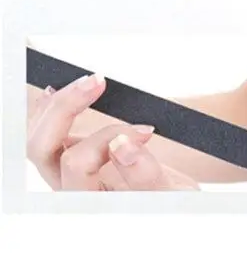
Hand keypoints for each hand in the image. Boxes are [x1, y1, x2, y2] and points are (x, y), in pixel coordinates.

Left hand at [27, 74, 199, 190]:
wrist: (164, 205)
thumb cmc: (164, 200)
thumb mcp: (168, 194)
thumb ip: (144, 175)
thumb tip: (123, 143)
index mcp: (89, 201)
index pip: (78, 163)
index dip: (108, 137)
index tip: (146, 130)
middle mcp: (69, 188)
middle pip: (42, 148)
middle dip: (65, 108)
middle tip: (98, 82)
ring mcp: (64, 172)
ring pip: (36, 138)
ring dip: (56, 105)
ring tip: (85, 83)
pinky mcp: (69, 157)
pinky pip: (43, 134)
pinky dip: (48, 109)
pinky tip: (54, 92)